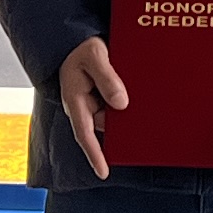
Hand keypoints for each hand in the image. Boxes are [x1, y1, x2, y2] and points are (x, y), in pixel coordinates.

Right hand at [58, 38, 127, 179]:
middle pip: (106, 124)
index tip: (103, 173)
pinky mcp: (101, 97)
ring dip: (125, 110)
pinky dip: (125, 103)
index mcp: (75, 101)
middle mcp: (83, 106)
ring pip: (113, 115)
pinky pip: (115, 105)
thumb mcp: (94, 57)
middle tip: (137, 113)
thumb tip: (121, 103)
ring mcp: (92, 103)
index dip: (94, 155)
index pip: (84, 134)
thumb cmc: (80, 48)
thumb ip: (107, 78)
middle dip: (121, 125)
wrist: (76, 40)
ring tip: (136, 95)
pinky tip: (136, 96)